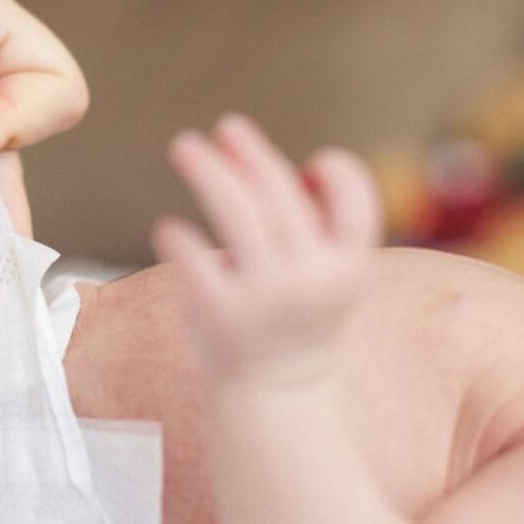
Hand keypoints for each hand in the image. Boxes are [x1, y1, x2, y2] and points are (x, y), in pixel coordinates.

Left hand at [151, 115, 381, 382]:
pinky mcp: (218, 313)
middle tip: (224, 126)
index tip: (312, 163)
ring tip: (184, 146)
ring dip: (207, 169)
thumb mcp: (330, 277)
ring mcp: (263, 296)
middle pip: (279, 193)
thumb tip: (250, 158)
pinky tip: (168, 228)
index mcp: (348, 268)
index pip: (355, 200)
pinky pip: (192, 255)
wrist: (277, 397)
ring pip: (234, 209)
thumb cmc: (298, 320)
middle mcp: (310, 279)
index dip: (338, 172)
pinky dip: (176, 234)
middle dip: (248, 152)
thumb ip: (312, 224)